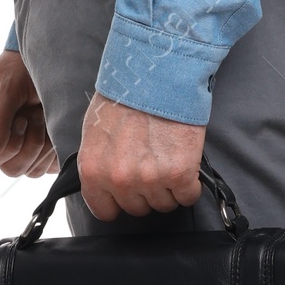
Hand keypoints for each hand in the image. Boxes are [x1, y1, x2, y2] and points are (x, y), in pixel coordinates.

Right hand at [0, 52, 56, 176]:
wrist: (52, 56)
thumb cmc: (22, 66)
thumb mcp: (7, 87)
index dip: (5, 147)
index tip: (20, 119)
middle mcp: (0, 139)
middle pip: (10, 168)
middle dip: (27, 145)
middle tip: (34, 115)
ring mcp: (23, 146)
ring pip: (31, 170)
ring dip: (43, 145)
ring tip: (45, 116)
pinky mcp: (44, 150)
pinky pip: (50, 167)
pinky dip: (56, 150)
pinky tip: (56, 126)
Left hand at [78, 90, 205, 220]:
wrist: (156, 74)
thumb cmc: (126, 96)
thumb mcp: (95, 132)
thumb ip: (100, 164)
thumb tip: (106, 182)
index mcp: (94, 170)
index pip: (105, 210)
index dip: (118, 202)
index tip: (127, 194)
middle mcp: (120, 180)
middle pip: (137, 208)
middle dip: (145, 191)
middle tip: (151, 165)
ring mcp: (150, 179)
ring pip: (164, 204)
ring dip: (168, 188)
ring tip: (167, 159)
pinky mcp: (180, 174)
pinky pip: (188, 196)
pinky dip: (190, 185)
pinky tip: (185, 165)